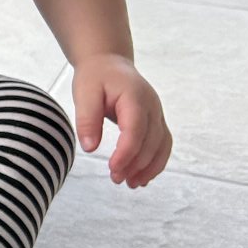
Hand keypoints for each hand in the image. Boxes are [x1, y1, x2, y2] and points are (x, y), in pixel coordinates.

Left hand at [72, 54, 170, 186]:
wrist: (108, 63)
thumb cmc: (95, 77)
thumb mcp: (84, 93)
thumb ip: (87, 119)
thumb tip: (90, 148)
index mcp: (134, 96)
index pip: (136, 129)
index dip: (127, 152)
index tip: (112, 169)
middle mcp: (152, 106)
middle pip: (151, 141)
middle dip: (135, 164)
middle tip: (115, 179)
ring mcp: (157, 113)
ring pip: (162, 146)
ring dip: (149, 168)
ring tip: (130, 184)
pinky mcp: (156, 121)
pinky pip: (162, 145)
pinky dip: (155, 162)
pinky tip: (142, 177)